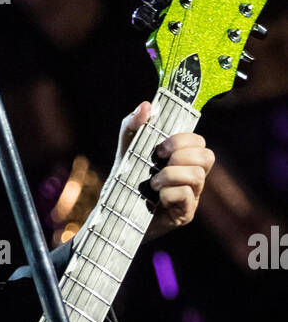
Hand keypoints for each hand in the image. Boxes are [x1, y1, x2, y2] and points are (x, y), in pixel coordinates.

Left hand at [115, 101, 214, 239]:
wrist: (113, 213)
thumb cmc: (126, 180)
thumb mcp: (126, 149)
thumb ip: (133, 126)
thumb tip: (146, 106)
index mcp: (183, 159)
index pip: (199, 142)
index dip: (182, 140)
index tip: (160, 149)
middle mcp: (191, 177)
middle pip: (208, 157)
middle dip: (181, 155)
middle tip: (159, 162)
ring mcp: (191, 197)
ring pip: (198, 176)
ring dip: (171, 175)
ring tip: (154, 183)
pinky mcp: (184, 215)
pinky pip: (187, 196)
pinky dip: (169, 192)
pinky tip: (157, 198)